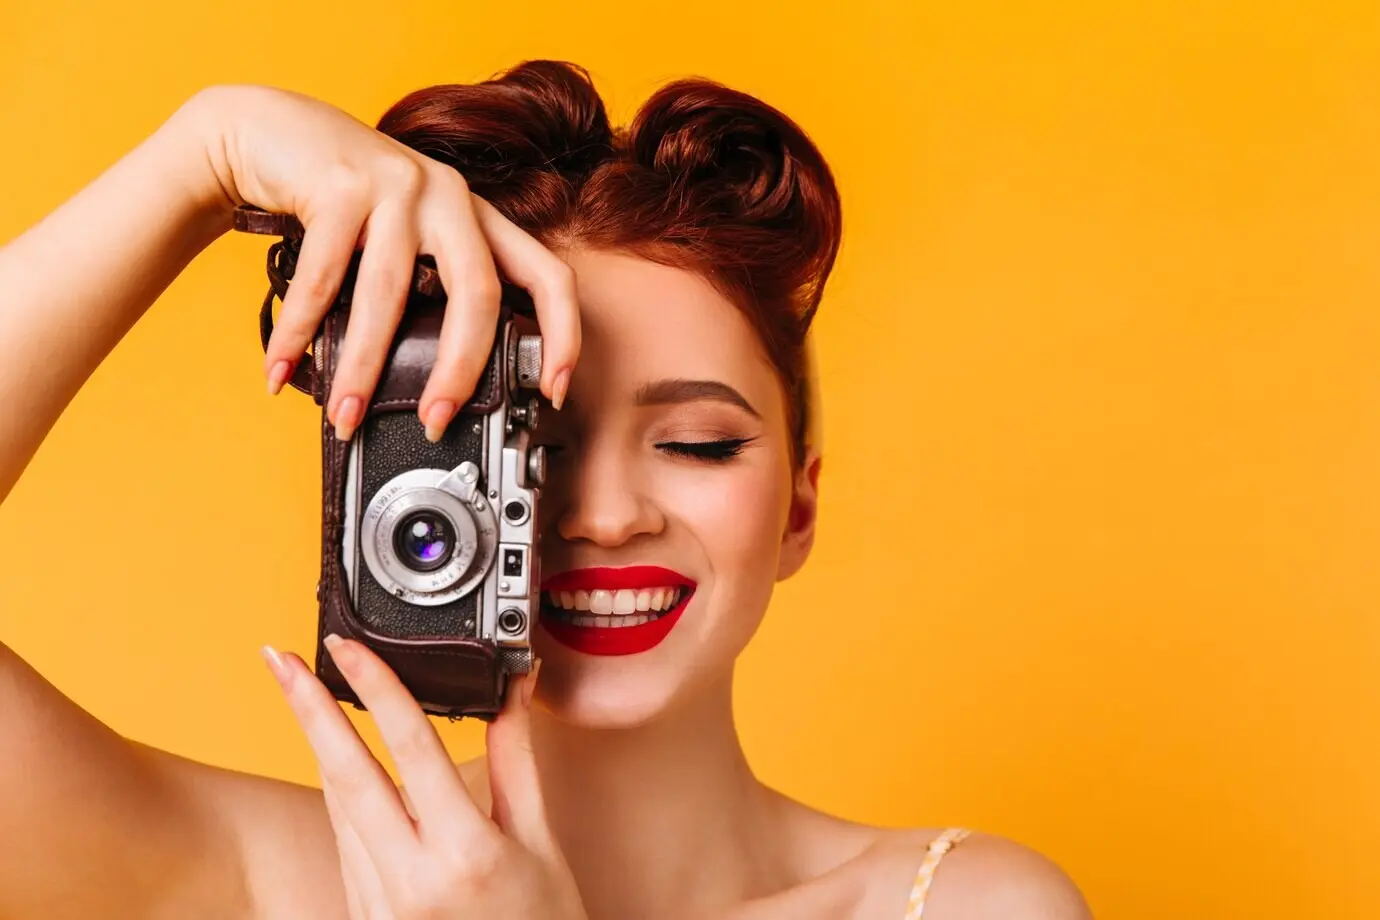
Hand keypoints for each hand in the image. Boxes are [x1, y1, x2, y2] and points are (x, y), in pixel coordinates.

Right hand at [186, 84, 578, 438]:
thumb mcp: (406, 241)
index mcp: (478, 218)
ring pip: (390, 297)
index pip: (548, 276)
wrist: (270, 130)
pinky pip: (320, 281)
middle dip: (460, 370)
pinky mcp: (339, 184)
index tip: (555, 392)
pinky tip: (283, 372)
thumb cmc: (344, 202)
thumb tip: (434, 385)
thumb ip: (430, 294)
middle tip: (436, 421)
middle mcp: (449, 197)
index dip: (563, 335)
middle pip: (478, 295)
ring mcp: (397, 186)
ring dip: (362, 368)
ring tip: (345, 416)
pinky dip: (297, 335)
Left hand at [261, 639, 586, 919]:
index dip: (376, 687)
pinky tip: (340, 765)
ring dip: (323, 748)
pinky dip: (343, 798)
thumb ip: (515, 759)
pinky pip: (345, 844)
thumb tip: (512, 687)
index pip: (408, 747)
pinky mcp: (366, 919)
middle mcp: (410, 881)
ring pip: (339, 809)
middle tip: (280, 659)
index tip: (348, 646)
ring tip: (309, 695)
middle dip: (307, 709)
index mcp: (466, 852)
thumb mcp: (540, 840)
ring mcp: (380, 907)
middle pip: (345, 774)